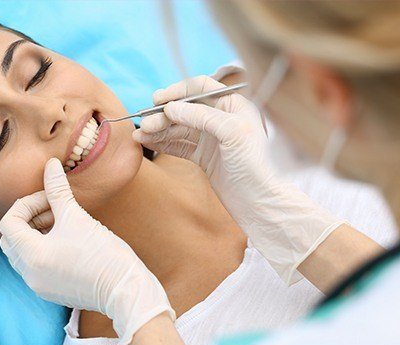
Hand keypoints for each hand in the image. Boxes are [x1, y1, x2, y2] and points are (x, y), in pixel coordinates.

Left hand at [0, 158, 174, 344]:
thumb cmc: (103, 253)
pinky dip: (44, 249)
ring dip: (36, 233)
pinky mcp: (52, 290)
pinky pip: (36, 266)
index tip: (50, 199)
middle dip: (29, 219)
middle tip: (53, 209)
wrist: (125, 289)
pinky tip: (68, 240)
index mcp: (31, 256)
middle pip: (12, 239)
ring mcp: (40, 285)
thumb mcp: (77, 217)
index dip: (27, 204)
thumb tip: (51, 164)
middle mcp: (29, 274)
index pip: (9, 223)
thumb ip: (58, 190)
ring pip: (23, 253)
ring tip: (62, 222)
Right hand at [134, 76, 344, 283]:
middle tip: (145, 125)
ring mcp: (211, 139)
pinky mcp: (204, 157)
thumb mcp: (231, 132)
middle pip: (185, 110)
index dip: (177, 91)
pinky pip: (179, 145)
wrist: (259, 201)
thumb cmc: (255, 165)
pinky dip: (164, 143)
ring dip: (159, 130)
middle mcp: (222, 119)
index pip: (200, 88)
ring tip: (140, 136)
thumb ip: (201, 116)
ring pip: (179, 128)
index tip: (157, 99)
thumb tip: (171, 107)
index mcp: (233, 105)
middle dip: (164, 116)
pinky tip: (149, 143)